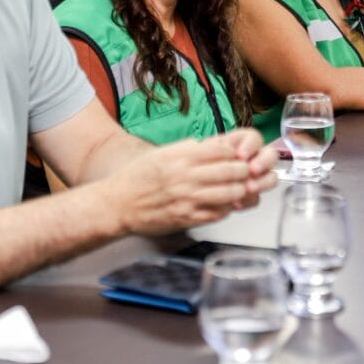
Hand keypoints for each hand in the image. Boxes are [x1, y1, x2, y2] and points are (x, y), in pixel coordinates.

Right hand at [107, 130, 277, 235]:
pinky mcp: (187, 218)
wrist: (118, 204)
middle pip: (233, 171)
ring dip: (239, 191)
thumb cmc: (137, 177)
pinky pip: (219, 213)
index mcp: (181, 157)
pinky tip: (224, 204)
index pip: (223, 150)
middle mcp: (186, 177)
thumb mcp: (162, 153)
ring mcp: (188, 199)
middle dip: (244, 171)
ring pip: (231, 193)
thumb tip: (213, 145)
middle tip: (245, 173)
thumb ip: (189, 149)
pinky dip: (227, 208)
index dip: (235, 153)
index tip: (237, 156)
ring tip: (238, 188)